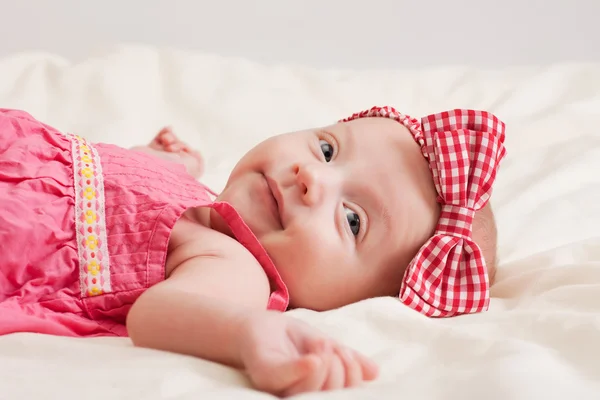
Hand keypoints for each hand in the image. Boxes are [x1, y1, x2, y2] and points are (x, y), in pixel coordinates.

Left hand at [238, 311, 378, 396]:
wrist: (256, 324)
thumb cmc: (289, 339)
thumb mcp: (325, 344)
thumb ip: (346, 356)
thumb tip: (374, 372)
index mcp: (314, 391)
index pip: (342, 394)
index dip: (352, 377)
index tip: (349, 354)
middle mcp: (296, 395)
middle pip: (328, 395)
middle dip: (339, 370)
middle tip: (331, 347)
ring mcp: (278, 388)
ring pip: (310, 390)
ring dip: (324, 364)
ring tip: (320, 343)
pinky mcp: (263, 375)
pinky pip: (284, 377)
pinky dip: (301, 369)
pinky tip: (313, 358)